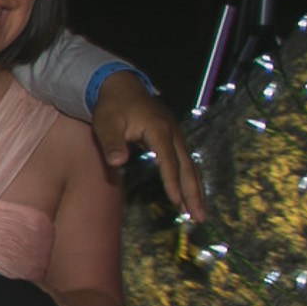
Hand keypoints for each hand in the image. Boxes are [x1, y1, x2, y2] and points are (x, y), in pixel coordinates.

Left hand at [93, 72, 206, 223]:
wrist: (121, 87)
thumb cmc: (112, 108)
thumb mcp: (106, 124)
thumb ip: (113, 144)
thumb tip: (117, 163)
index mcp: (159, 130)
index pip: (168, 160)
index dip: (172, 180)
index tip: (176, 201)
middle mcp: (173, 133)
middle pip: (187, 166)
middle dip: (194, 193)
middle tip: (199, 218)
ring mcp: (176, 136)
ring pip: (190, 166)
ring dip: (195, 190)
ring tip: (198, 214)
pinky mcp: (174, 139)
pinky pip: (185, 163)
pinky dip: (189, 180)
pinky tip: (189, 196)